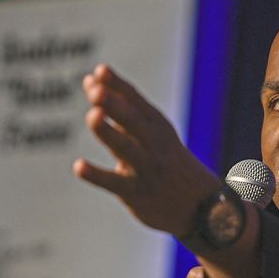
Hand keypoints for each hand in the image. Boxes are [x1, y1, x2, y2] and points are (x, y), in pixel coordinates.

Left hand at [74, 64, 220, 235]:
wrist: (200, 206)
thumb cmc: (166, 160)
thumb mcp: (151, 131)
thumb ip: (118, 108)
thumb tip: (89, 79)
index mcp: (156, 125)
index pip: (135, 101)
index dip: (117, 86)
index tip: (99, 71)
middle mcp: (153, 144)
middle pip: (132, 121)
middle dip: (114, 104)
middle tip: (95, 91)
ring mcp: (146, 168)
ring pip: (125, 148)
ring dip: (108, 132)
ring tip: (92, 116)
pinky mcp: (137, 193)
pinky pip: (114, 183)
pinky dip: (96, 175)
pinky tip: (78, 167)